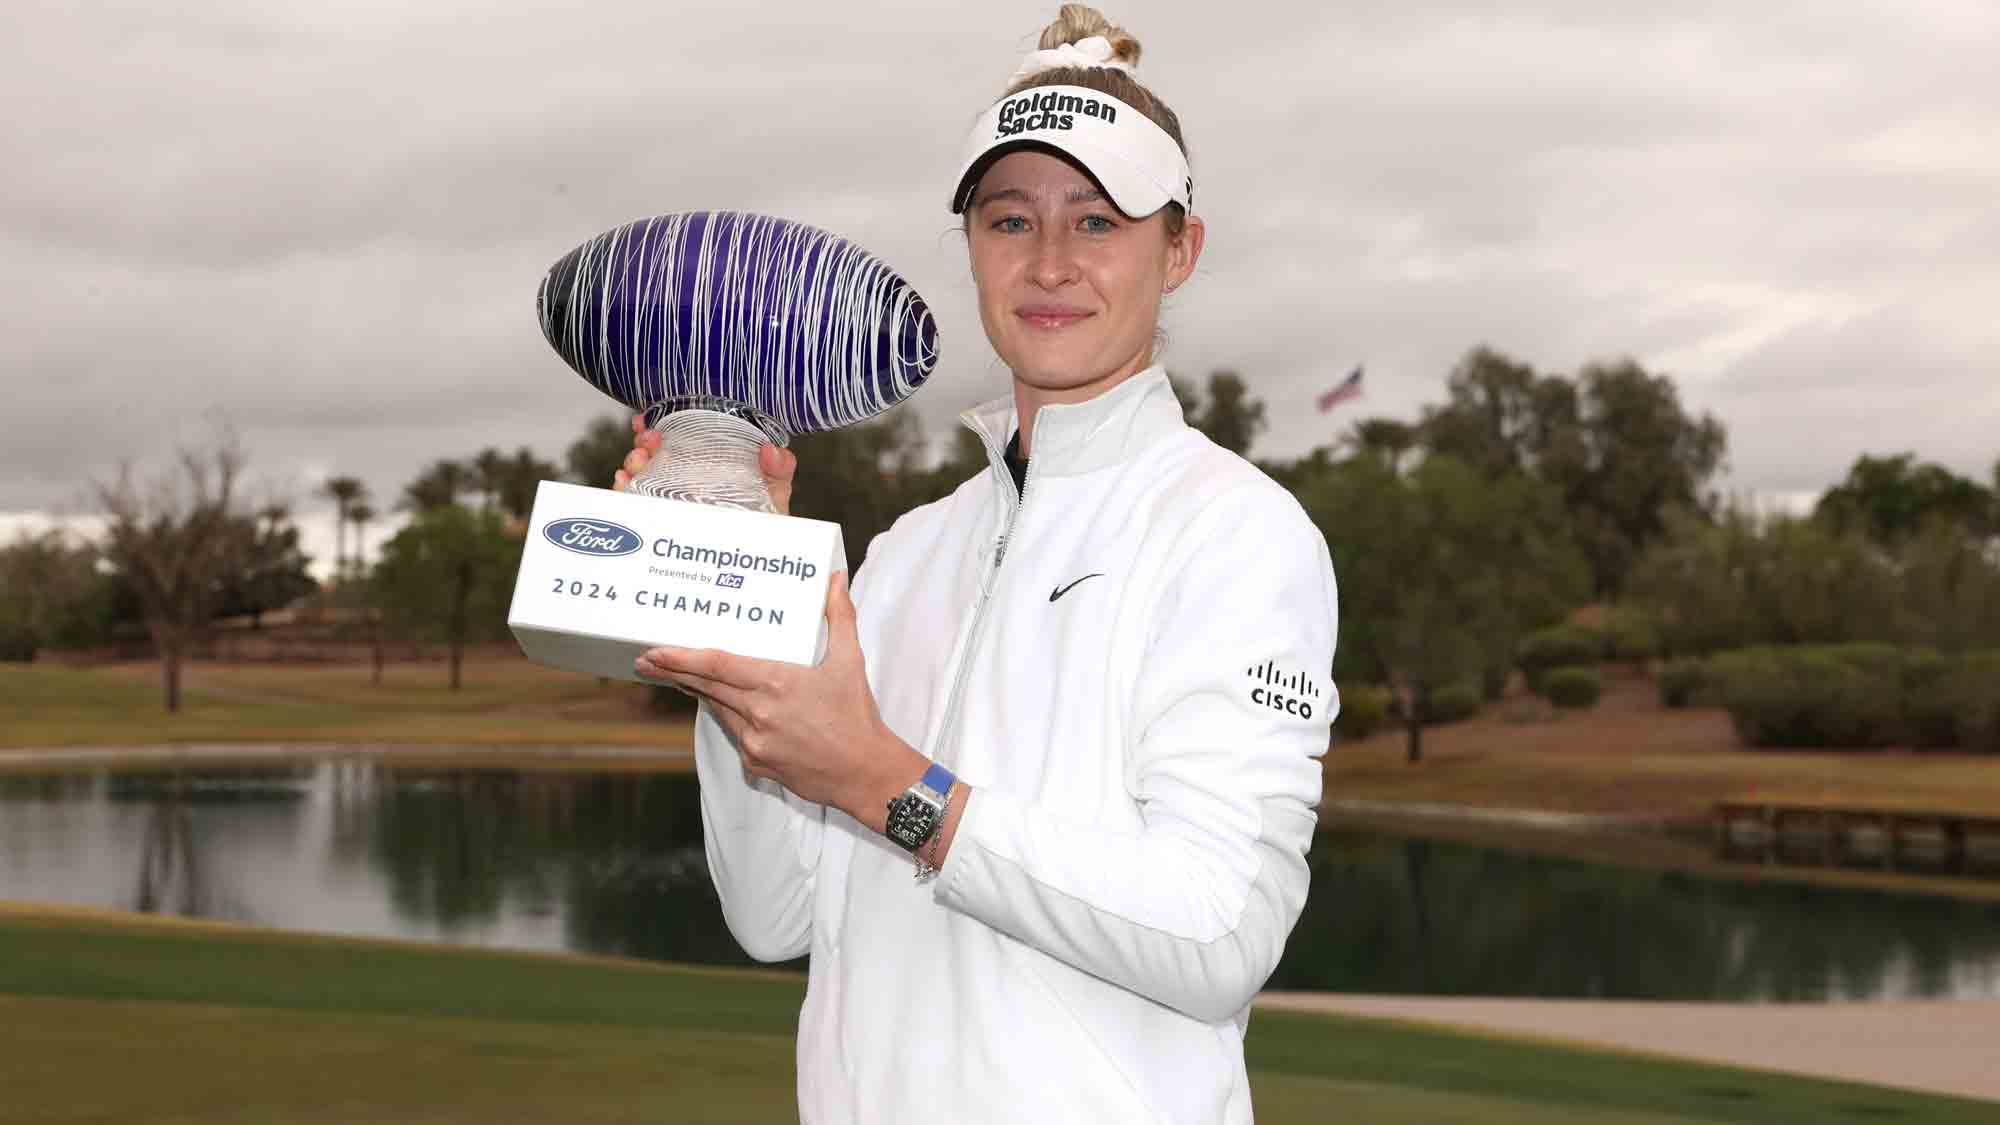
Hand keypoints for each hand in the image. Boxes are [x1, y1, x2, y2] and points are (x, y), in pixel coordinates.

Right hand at [612, 412, 797, 514]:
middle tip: (649, 440)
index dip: (660, 427)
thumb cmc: (762, 531)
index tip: (651, 417)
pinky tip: (625, 481)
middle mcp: (679, 488)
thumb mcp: (774, 496)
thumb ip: (778, 472)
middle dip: (644, 443)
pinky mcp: (656, 529)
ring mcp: (666, 508)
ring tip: (639, 459)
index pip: (676, 444)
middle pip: (651, 458)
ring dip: (634, 463)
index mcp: (704, 473)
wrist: (757, 568)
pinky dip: (623, 491)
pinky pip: (631, 508)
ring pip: (638, 479)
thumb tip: (771, 450)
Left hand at [634, 570, 924, 830]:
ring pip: (718, 711)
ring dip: (701, 693)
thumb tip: (834, 580)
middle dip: (674, 673)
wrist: (865, 773)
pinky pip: (735, 735)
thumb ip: (839, 617)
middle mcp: (758, 713)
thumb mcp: (850, 661)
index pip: (717, 666)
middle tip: (648, 660)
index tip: (655, 652)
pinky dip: (730, 718)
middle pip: (706, 688)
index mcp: (776, 683)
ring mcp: (754, 742)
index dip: (682, 658)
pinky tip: (727, 708)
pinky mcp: (756, 764)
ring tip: (681, 677)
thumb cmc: (857, 717)